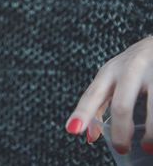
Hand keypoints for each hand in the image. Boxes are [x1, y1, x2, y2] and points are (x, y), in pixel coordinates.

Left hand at [66, 36, 152, 154]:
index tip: (72, 129)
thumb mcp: (111, 79)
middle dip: (120, 131)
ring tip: (147, 147)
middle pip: (121, 105)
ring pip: (152, 108)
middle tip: (121, 148)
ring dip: (150, 133)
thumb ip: (98, 105)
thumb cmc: (132, 67)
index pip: (92, 95)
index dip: (82, 113)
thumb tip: (89, 137)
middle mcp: (129, 70)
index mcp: (109, 72)